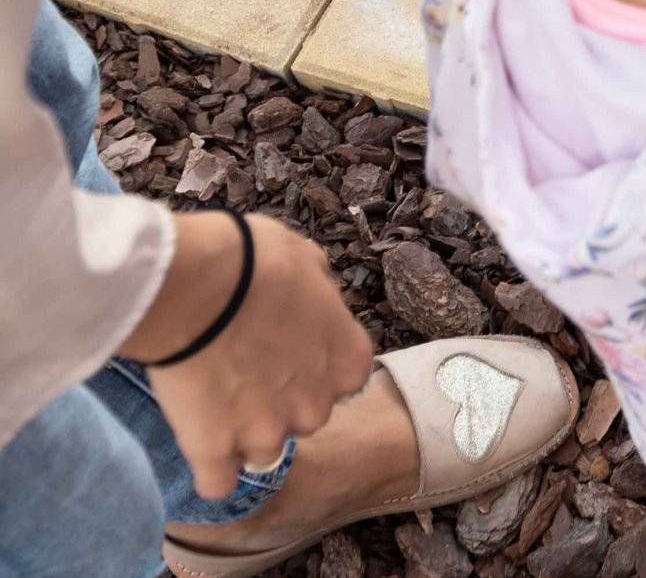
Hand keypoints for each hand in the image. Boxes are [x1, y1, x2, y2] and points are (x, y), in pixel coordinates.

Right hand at [131, 212, 375, 497]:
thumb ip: (321, 295)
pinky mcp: (216, 451)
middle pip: (304, 417)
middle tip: (244, 369)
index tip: (287, 353)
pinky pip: (218, 483)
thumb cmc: (255, 260)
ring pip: (262, 451)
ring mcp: (267, 433)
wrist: (199, 285)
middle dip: (279, 401)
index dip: (313, 368)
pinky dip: (209, 469)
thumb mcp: (309, 261)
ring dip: (242, 433)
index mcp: (348, 361)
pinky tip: (199, 444)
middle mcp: (316, 405)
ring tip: (213, 398)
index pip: (344, 380)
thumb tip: (315, 297)